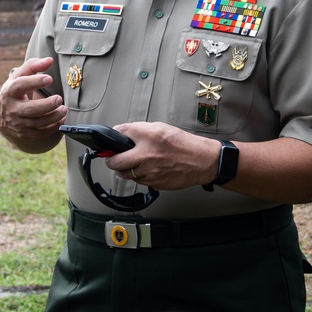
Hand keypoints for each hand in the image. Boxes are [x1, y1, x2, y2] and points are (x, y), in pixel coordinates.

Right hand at [0, 56, 65, 152]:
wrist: (1, 115)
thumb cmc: (15, 91)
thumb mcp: (19, 77)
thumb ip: (33, 66)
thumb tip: (49, 60)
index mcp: (9, 92)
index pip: (20, 86)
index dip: (34, 82)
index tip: (49, 78)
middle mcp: (12, 109)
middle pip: (30, 109)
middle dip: (47, 105)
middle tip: (59, 98)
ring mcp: (18, 123)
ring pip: (38, 123)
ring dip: (54, 116)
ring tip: (64, 109)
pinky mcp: (25, 134)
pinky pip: (41, 133)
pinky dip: (54, 126)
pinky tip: (61, 118)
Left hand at [104, 122, 220, 190]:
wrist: (201, 160)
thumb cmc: (183, 144)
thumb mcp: (161, 128)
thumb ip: (141, 130)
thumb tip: (123, 133)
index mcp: (148, 135)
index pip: (120, 133)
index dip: (114, 136)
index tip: (112, 141)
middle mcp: (146, 154)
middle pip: (115, 161)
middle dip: (110, 160)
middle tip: (111, 159)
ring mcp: (150, 171)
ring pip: (125, 174)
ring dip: (124, 170)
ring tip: (130, 164)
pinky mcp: (154, 183)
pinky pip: (139, 181)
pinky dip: (138, 176)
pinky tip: (145, 170)